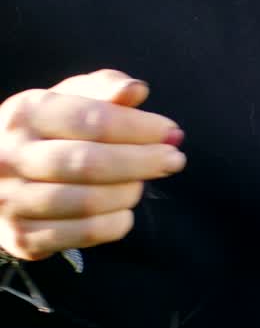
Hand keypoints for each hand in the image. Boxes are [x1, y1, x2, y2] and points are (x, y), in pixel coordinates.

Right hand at [0, 69, 185, 260]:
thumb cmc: (48, 134)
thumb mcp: (68, 101)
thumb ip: (103, 91)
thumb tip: (136, 91)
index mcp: (25, 115)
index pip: (91, 120)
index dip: (138, 127)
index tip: (170, 131)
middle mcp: (11, 157)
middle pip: (90, 163)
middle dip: (143, 162)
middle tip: (174, 159)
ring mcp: (12, 200)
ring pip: (89, 202)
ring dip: (130, 192)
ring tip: (141, 183)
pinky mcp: (23, 237)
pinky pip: (86, 233)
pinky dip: (117, 222)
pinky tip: (122, 209)